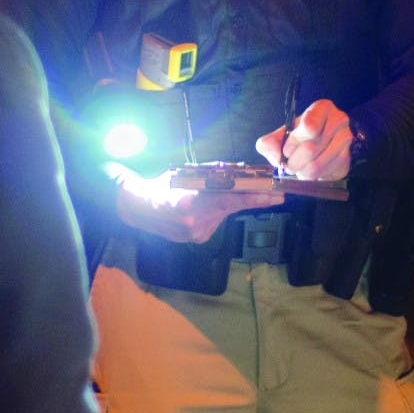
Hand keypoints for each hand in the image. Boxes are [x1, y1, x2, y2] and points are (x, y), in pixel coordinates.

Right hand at [112, 167, 283, 243]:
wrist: (137, 208)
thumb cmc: (160, 185)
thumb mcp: (184, 174)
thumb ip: (210, 176)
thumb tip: (237, 173)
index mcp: (189, 203)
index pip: (229, 199)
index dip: (254, 196)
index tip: (276, 195)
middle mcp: (195, 223)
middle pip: (230, 206)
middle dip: (247, 197)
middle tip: (270, 191)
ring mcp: (196, 234)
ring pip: (223, 214)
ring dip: (223, 203)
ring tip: (206, 196)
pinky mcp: (197, 239)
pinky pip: (215, 221)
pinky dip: (213, 212)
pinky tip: (199, 208)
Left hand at [255, 98, 352, 180]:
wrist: (320, 147)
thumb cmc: (299, 137)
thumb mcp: (280, 136)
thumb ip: (269, 143)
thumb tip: (275, 155)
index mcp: (321, 108)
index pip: (309, 126)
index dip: (293, 142)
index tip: (286, 150)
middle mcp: (338, 119)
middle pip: (311, 148)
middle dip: (294, 161)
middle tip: (288, 165)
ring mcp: (345, 138)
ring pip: (317, 164)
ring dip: (302, 171)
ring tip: (298, 168)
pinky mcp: (347, 157)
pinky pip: (324, 172)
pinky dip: (312, 176)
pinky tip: (310, 170)